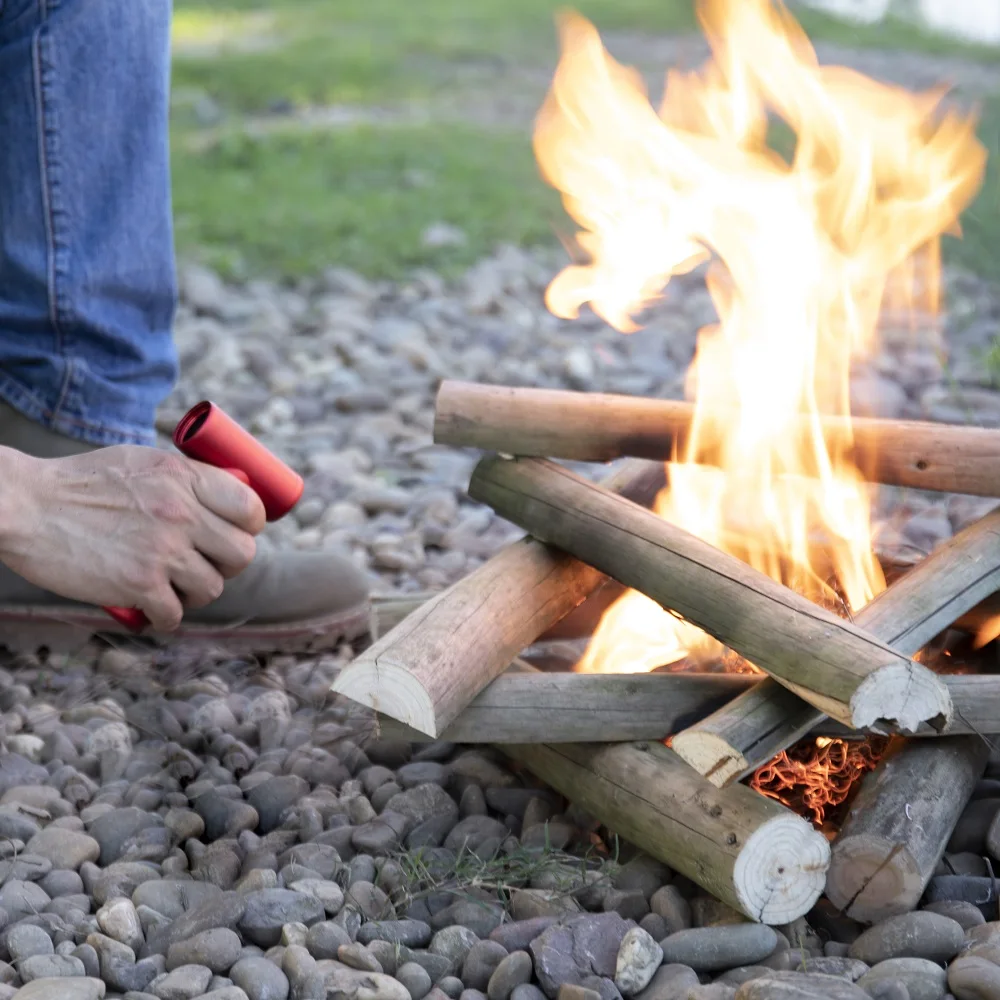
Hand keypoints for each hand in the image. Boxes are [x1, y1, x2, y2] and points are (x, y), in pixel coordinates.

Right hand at [0, 445, 265, 630]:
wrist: (24, 506)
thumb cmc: (80, 484)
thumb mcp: (142, 463)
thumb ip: (184, 481)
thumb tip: (226, 498)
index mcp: (185, 477)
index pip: (250, 508)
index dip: (250, 526)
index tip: (236, 533)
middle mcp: (181, 512)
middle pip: (242, 553)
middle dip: (228, 564)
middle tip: (206, 564)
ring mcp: (163, 550)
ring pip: (213, 588)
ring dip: (196, 593)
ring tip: (174, 587)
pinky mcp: (139, 584)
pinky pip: (177, 614)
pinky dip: (167, 617)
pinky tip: (154, 611)